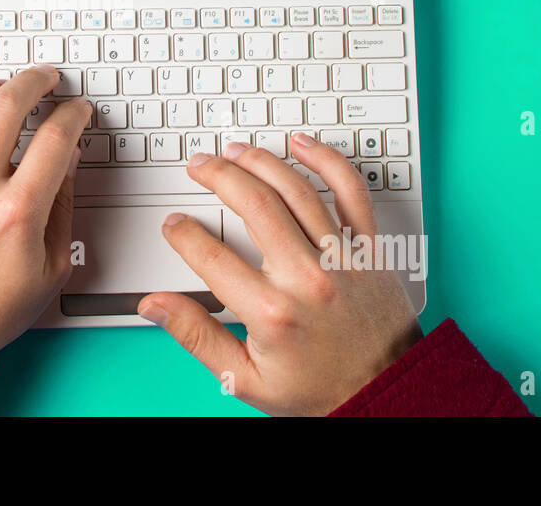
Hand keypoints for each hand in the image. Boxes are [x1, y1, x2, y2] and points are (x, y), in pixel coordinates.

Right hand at [138, 133, 422, 415]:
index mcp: (272, 313)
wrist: (386, 395)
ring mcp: (342, 258)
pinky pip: (351, 192)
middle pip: (254, 205)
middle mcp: (307, 278)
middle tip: (200, 165)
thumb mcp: (245, 377)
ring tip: (235, 151)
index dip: (184, 234)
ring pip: (296, 190)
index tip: (174, 224)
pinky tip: (302, 145)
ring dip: (261, 162)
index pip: (211, 256)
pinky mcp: (370, 249)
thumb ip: (196, 336)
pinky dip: (327, 161)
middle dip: (218, 176)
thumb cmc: (318, 388)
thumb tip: (154, 305)